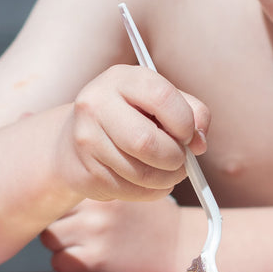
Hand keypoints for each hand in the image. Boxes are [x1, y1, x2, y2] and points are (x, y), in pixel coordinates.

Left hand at [39, 195, 187, 271]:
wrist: (183, 248)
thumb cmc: (154, 220)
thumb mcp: (130, 189)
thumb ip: (99, 187)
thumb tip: (57, 190)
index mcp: (104, 185)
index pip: (60, 192)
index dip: (66, 205)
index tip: (77, 213)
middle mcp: (96, 208)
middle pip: (52, 215)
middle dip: (63, 224)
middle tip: (82, 230)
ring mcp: (94, 235)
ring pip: (51, 239)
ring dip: (65, 245)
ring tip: (88, 245)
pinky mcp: (95, 262)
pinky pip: (60, 264)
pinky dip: (71, 266)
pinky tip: (92, 261)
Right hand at [60, 65, 208, 202]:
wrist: (74, 139)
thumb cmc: (129, 117)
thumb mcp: (159, 101)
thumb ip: (191, 112)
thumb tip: (199, 142)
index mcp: (121, 79)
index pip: (162, 96)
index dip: (185, 122)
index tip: (190, 136)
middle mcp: (96, 104)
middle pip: (146, 142)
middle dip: (175, 158)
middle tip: (181, 161)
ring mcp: (85, 139)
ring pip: (140, 173)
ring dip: (166, 180)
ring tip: (169, 173)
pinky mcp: (83, 173)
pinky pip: (129, 191)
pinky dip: (150, 192)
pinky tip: (150, 183)